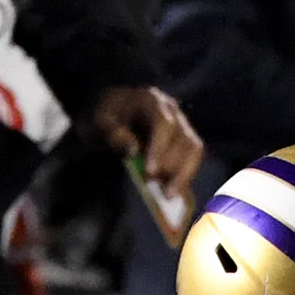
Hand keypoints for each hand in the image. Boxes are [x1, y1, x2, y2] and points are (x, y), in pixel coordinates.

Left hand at [87, 86, 203, 204]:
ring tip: (168, 194)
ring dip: (184, 175)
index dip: (160, 149)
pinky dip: (184, 176)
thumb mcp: (100, 122)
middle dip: (174, 167)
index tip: (150, 172)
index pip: (163, 124)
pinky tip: (172, 192)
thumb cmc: (105, 117)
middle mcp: (172, 111)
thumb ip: (113, 133)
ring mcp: (182, 125)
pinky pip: (192, 159)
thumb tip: (133, 149)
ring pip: (194, 151)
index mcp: (151, 100)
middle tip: (159, 189)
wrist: (112, 114)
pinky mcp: (185, 141)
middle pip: (185, 139)